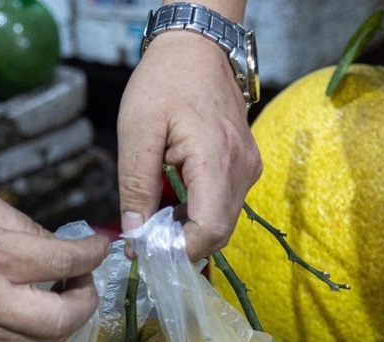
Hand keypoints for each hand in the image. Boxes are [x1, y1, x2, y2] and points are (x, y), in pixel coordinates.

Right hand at [0, 189, 109, 341]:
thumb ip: (27, 227)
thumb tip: (63, 249)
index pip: (63, 263)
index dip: (92, 255)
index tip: (101, 247)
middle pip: (63, 321)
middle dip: (87, 301)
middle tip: (84, 280)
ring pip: (45, 341)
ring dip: (65, 319)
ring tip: (60, 292)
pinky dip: (37, 328)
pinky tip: (32, 305)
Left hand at [116, 29, 260, 260]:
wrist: (197, 48)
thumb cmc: (165, 81)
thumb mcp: (137, 132)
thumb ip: (136, 186)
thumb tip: (135, 234)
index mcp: (217, 160)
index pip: (209, 230)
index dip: (178, 250)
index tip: (145, 251)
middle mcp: (242, 170)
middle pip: (217, 233)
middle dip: (180, 245)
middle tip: (142, 240)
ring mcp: (248, 168)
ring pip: (221, 222)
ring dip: (187, 230)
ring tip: (152, 217)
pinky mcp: (245, 166)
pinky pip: (223, 204)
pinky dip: (197, 213)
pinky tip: (170, 203)